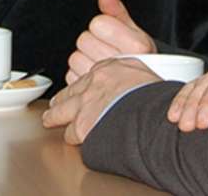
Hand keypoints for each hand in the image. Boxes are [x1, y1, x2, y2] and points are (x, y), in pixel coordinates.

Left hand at [42, 57, 157, 144]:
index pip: (88, 77)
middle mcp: (93, 83)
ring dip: (55, 117)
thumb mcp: (146, 75)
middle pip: (69, 92)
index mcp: (109, 69)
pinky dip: (71, 137)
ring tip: (50, 120)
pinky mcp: (84, 126)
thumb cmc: (156, 99)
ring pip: (61, 111)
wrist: (155, 115)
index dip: (82, 86)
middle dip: (61, 100)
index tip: (80, 90)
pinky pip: (70, 133)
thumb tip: (135, 82)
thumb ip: (133, 74)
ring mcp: (86, 104)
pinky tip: (70, 139)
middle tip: (55, 105)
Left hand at [66, 0, 155, 84]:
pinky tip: (96, 78)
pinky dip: (80, 76)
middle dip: (93, 43)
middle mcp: (122, 65)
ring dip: (85, 60)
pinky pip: (71, 76)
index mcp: (136, 46)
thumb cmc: (137, 60)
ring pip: (75, 58)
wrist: (141, 92)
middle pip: (84, 40)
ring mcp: (106, 83)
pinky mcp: (91, 96)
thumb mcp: (132, 32)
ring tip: (102, 66)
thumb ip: (116, 9)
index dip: (104, 28)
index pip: (98, 24)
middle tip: (108, 52)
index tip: (113, 36)